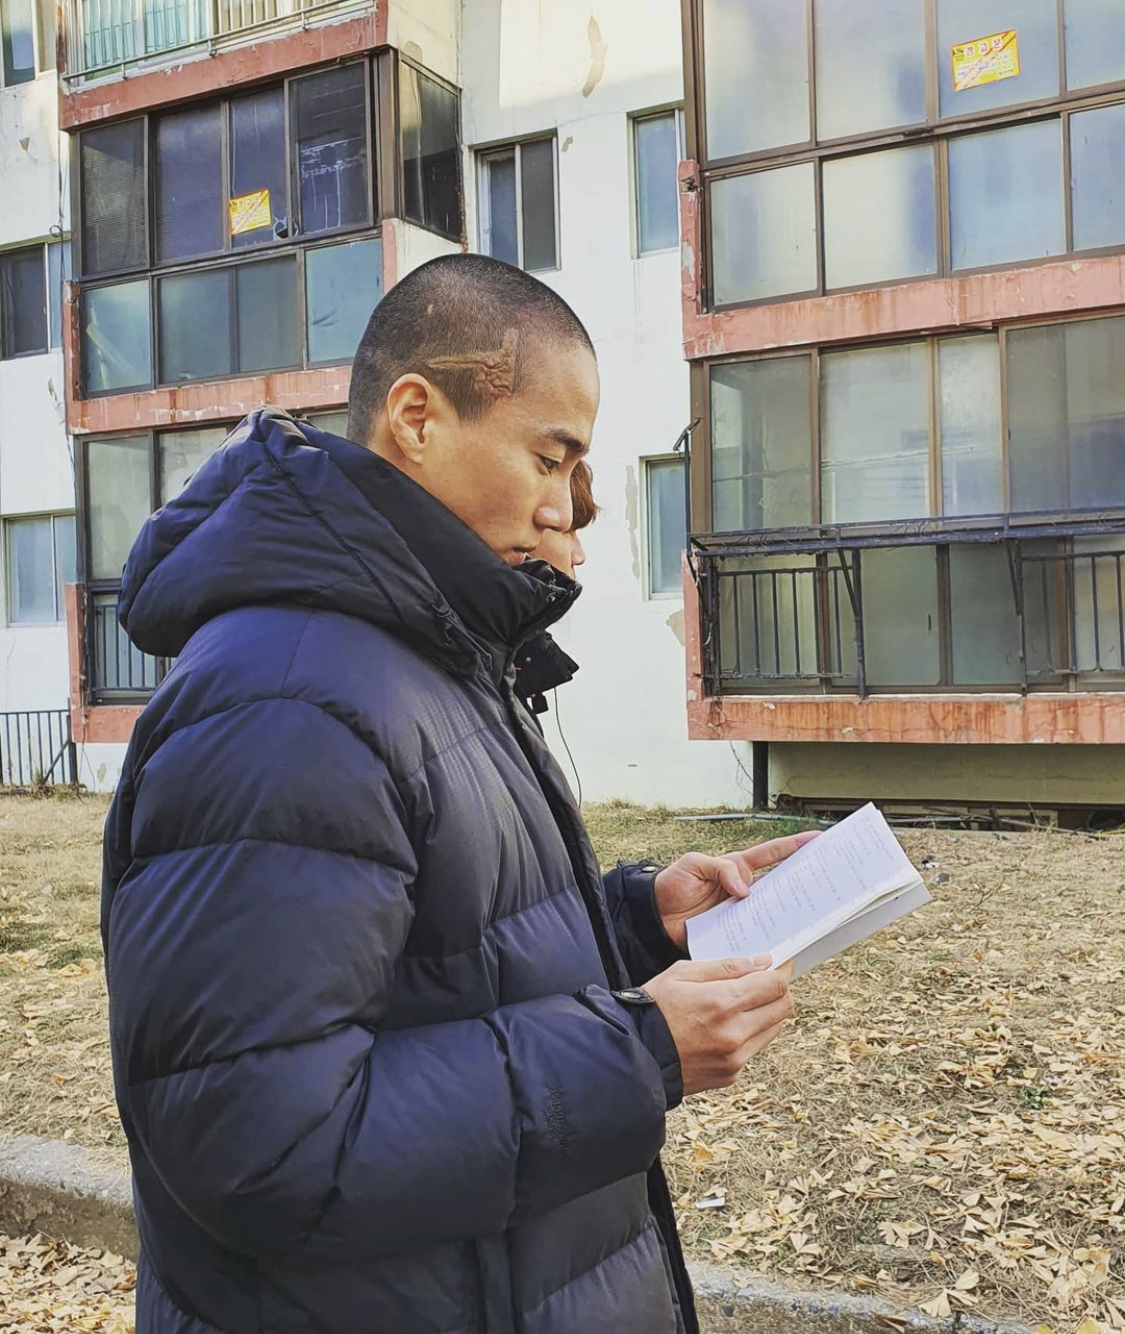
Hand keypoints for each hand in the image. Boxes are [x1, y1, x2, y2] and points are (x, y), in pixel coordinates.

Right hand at [644, 957, 794, 1095]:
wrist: (634, 1056)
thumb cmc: (652, 1009)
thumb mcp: (682, 973)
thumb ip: (726, 967)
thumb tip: (762, 962)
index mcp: (722, 1002)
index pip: (775, 985)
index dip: (781, 970)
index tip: (778, 964)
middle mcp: (734, 1033)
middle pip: (783, 1007)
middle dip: (779, 990)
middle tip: (764, 981)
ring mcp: (735, 1058)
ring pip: (774, 1029)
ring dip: (766, 1012)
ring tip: (743, 1003)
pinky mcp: (731, 1074)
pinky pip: (755, 1048)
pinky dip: (750, 1033)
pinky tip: (726, 1026)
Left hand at [653, 831, 819, 950]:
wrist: (653, 917)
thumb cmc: (672, 884)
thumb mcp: (693, 865)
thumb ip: (720, 869)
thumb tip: (745, 889)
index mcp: (738, 868)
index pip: (772, 854)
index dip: (795, 846)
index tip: (818, 839)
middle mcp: (745, 891)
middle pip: (780, 886)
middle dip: (803, 884)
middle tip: (826, 883)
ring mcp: (741, 913)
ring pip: (772, 914)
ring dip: (788, 916)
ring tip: (810, 916)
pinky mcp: (733, 934)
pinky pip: (753, 937)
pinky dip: (764, 941)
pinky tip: (778, 945)